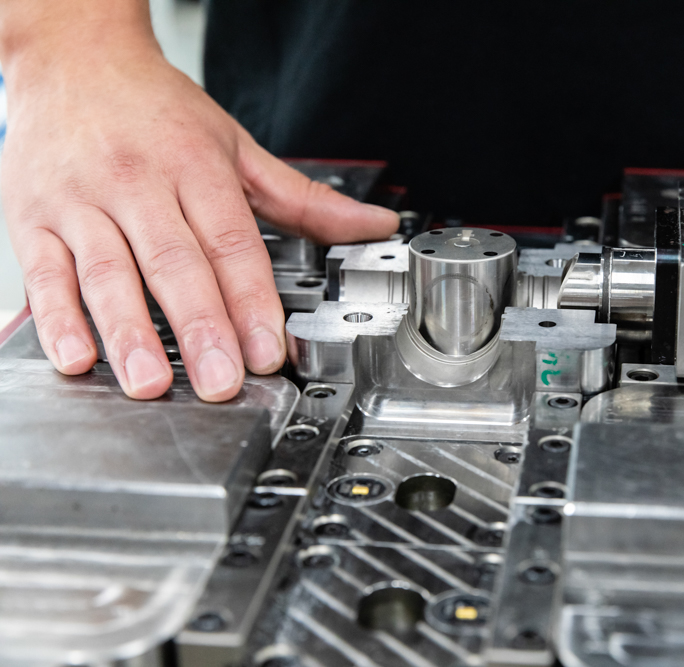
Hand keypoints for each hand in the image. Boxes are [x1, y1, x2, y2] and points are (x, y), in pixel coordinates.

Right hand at [1, 1, 397, 401]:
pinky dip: (58, 319)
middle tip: (220, 381)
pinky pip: (45, 273)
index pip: (232, 243)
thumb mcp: (238, 147)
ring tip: (152, 382)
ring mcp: (80, 201)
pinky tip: (78, 358)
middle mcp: (138, 182)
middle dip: (201, 327)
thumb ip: (304, 199)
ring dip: (130, 333)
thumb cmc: (158, 111)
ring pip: (109, 272)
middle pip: (175, 263)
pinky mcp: (31, 217)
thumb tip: (374, 225)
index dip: (252, 301)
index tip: (268, 350)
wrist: (74, 57)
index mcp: (195, 167)